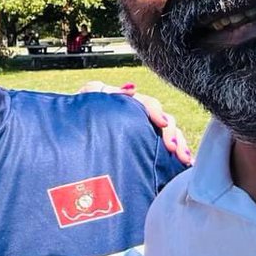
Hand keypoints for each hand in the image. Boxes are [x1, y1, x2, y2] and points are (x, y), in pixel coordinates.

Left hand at [78, 81, 192, 164]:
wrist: (70, 134)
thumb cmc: (77, 113)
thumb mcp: (86, 98)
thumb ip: (100, 90)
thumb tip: (132, 90)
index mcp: (128, 103)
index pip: (149, 104)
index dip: (157, 112)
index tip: (162, 123)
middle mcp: (141, 116)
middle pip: (166, 121)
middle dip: (173, 134)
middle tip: (174, 149)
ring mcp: (145, 132)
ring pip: (170, 135)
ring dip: (180, 145)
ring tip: (184, 159)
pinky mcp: (146, 147)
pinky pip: (166, 150)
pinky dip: (178, 155)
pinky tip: (185, 165)